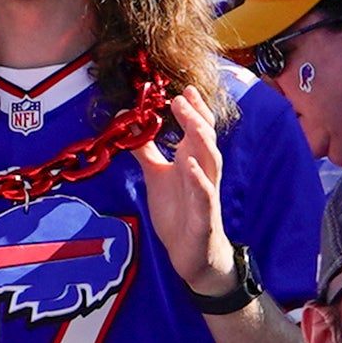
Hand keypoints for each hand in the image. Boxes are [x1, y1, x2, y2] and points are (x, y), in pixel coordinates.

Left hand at [132, 101, 237, 295]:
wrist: (190, 252)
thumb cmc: (178, 211)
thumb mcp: (156, 176)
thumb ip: (146, 152)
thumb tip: (131, 127)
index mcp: (192, 161)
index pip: (197, 130)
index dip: (193, 110)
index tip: (182, 90)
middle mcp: (202, 172)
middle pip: (204, 139)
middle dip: (195, 117)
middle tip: (181, 97)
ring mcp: (205, 192)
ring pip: (210, 160)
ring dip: (200, 140)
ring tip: (189, 121)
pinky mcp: (204, 214)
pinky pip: (205, 194)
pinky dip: (198, 179)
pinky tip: (189, 166)